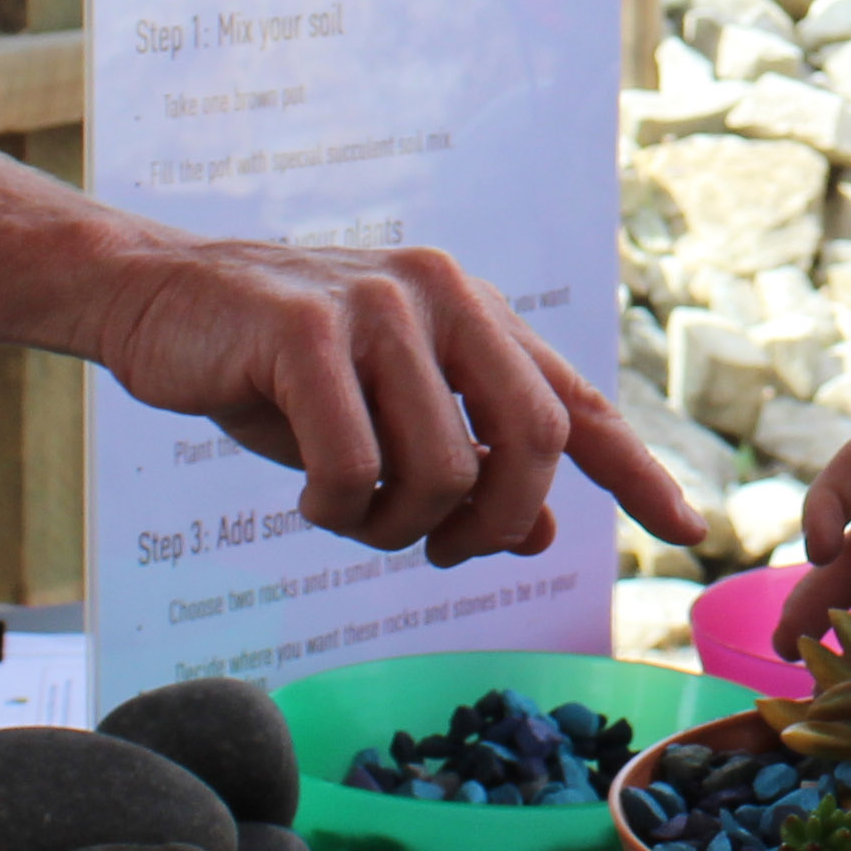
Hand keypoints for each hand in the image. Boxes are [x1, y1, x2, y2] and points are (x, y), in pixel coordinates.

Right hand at [90, 238, 700, 565]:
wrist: (160, 298)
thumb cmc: (277, 370)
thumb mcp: (384, 422)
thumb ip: (465, 463)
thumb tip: (538, 535)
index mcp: (477, 317)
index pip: (577, 405)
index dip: (638, 473)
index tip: (690, 531)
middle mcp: (446, 297)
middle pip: (533, 446)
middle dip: (495, 526)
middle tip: (443, 553)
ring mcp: (378, 307)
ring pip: (441, 470)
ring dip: (396, 527)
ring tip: (347, 510)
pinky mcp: (306, 330)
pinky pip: (355, 465)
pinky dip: (335, 507)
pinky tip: (306, 493)